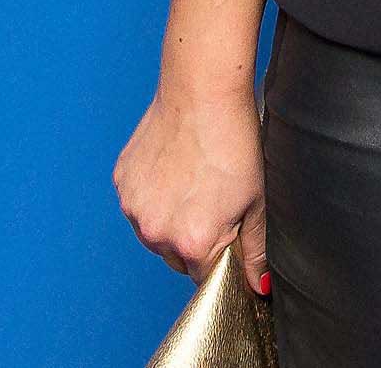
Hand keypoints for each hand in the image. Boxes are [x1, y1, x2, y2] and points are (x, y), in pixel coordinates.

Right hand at [114, 83, 268, 291]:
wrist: (203, 93)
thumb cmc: (235, 143)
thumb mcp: (256, 202)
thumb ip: (255, 251)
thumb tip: (258, 287)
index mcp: (192, 243)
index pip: (205, 277)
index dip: (220, 257)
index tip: (228, 234)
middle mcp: (156, 233)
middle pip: (177, 257)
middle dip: (195, 240)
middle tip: (214, 200)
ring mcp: (134, 208)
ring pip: (155, 232)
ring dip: (171, 219)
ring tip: (194, 180)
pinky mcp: (122, 183)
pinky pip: (139, 204)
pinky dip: (154, 195)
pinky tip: (175, 167)